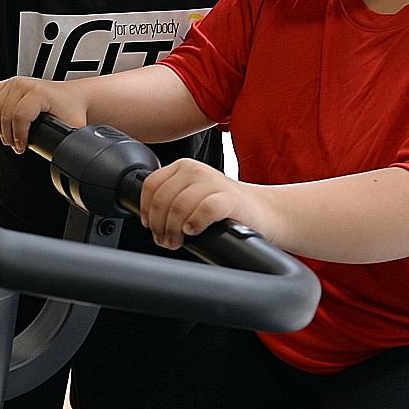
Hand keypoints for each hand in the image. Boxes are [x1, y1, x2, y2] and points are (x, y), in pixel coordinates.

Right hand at [0, 76, 88, 154]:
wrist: (73, 97)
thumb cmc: (71, 110)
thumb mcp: (71, 127)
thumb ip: (66, 141)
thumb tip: (62, 155)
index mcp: (39, 92)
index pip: (19, 116)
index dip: (18, 136)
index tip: (21, 147)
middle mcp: (25, 84)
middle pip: (5, 113)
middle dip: (8, 134)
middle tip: (16, 145)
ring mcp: (16, 81)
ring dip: (0, 125)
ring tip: (10, 136)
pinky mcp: (9, 82)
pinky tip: (4, 121)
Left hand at [139, 158, 273, 250]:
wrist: (262, 211)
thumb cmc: (224, 207)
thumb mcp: (192, 195)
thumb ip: (171, 199)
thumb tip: (149, 221)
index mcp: (183, 167)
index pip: (151, 185)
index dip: (146, 209)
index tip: (150, 225)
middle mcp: (196, 170)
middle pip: (163, 199)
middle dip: (159, 225)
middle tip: (165, 240)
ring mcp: (214, 182)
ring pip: (179, 206)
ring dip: (173, 230)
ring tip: (177, 241)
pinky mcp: (230, 199)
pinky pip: (204, 210)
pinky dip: (195, 223)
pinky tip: (194, 230)